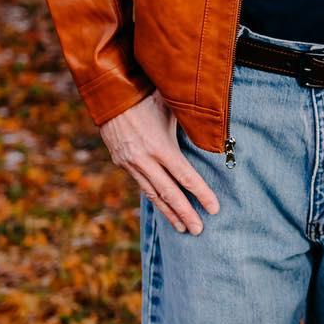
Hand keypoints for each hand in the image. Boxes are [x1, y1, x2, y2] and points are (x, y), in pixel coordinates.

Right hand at [100, 91, 219, 234]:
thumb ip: (189, 123)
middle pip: (169, 193)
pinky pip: (142, 185)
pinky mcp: (121, 162)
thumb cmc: (146, 95)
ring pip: (153, 194)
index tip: (214, 209)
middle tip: (199, 231)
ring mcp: (130, 163)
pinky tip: (163, 207)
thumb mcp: (171, 106)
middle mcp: (144, 159)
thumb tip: (213, 132)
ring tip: (183, 228)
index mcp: (159, 146)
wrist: (109, 93)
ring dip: (169, 212)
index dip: (201, 194)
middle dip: (186, 213)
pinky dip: (154, 198)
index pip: (185, 177)